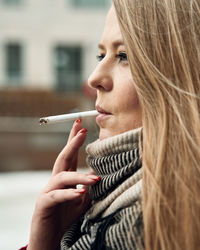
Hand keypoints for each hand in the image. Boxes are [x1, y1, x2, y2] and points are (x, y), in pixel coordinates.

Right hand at [27, 119, 99, 249]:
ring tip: (95, 179)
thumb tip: (99, 172)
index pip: (70, 154)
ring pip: (62, 177)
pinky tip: (80, 194)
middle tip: (82, 130)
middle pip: (63, 157)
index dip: (74, 139)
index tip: (81, 125)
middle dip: (72, 143)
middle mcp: (56, 180)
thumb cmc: (67, 214)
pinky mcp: (45, 204)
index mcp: (65, 177)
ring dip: (79, 177)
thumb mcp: (83, 199)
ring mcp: (49, 191)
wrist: (50, 236)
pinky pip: (57, 196)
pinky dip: (69, 194)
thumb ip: (88, 185)